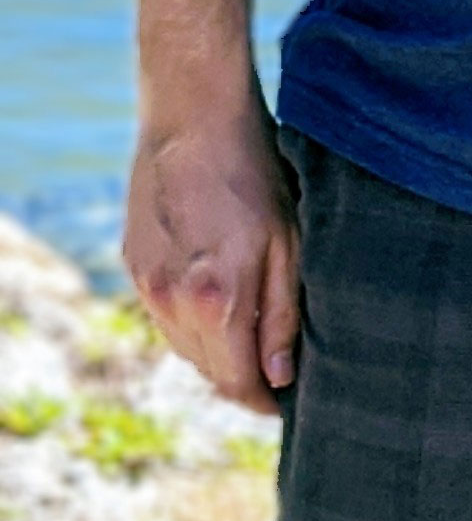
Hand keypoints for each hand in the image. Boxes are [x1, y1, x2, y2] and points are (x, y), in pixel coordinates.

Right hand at [123, 83, 300, 414]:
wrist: (193, 116)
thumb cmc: (253, 173)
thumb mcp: (288, 243)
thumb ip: (282, 316)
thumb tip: (281, 376)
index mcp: (216, 300)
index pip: (236, 382)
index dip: (263, 402)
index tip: (285, 404)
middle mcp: (172, 302)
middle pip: (207, 371)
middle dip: (241, 380)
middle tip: (276, 375)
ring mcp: (147, 284)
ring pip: (183, 346)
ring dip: (215, 353)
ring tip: (249, 341)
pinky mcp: (133, 264)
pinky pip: (164, 316)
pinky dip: (191, 323)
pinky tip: (216, 302)